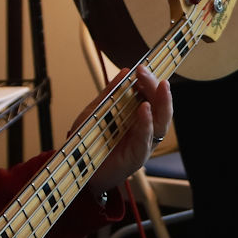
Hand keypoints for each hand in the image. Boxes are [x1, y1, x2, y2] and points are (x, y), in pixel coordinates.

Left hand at [87, 64, 172, 193]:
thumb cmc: (88, 143)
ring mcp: (142, 145)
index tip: (142, 68)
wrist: (76, 169)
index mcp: (136, 118)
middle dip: (156, 89)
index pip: (151, 97)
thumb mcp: (97, 112)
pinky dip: (146, 125)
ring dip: (161, 104)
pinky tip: (145, 111)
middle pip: (160, 108)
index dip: (150, 82)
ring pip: (161, 124)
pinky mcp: (136, 158)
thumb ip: (110, 94)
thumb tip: (124, 72)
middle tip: (146, 73)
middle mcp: (144, 131)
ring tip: (157, 87)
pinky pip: (145, 141)